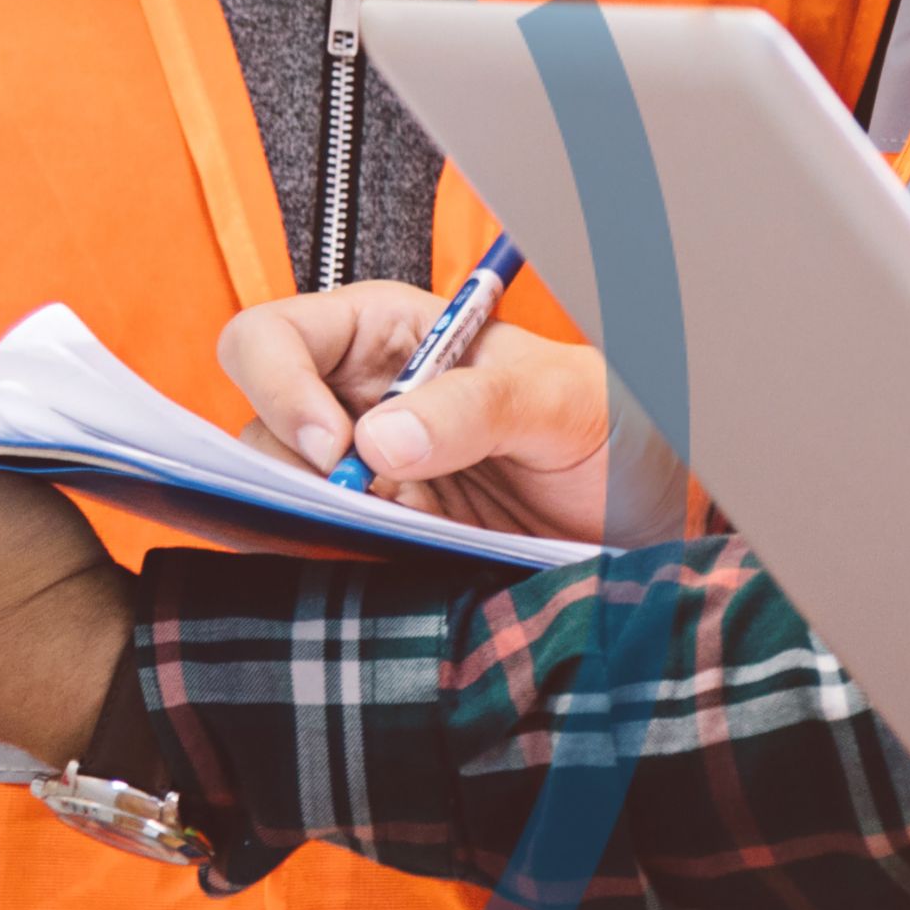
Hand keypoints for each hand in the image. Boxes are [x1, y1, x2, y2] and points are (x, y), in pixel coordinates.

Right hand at [210, 286, 666, 543]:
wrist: (652, 522)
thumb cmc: (615, 429)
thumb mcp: (564, 399)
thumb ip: (479, 405)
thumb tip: (378, 441)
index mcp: (387, 337)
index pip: (273, 338)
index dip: (279, 386)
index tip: (337, 448)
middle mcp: (357, 405)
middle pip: (257, 427)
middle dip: (287, 471)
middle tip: (360, 506)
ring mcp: (365, 482)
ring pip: (277, 501)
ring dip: (311, 526)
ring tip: (387, 539)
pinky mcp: (379, 547)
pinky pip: (319, 558)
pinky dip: (330, 568)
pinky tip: (378, 572)